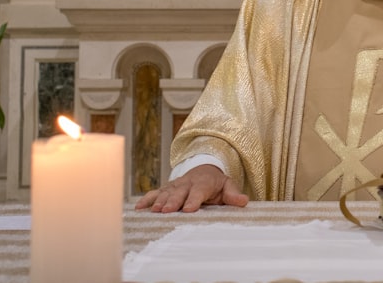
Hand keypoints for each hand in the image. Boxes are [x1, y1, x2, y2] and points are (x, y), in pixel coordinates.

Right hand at [134, 164, 248, 212]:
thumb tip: (244, 201)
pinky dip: (146, 200)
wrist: (204, 170)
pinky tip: (138, 209)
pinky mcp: (166, 189)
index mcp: (203, 183)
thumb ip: (233, 194)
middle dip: (173, 201)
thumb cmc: (216, 183)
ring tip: (153, 211)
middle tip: (167, 211)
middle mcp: (187, 183)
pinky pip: (154, 193)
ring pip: (166, 193)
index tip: (188, 209)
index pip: (199, 191)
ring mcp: (175, 186)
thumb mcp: (228, 186)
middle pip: (179, 193)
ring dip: (159, 202)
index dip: (193, 200)